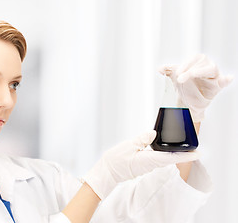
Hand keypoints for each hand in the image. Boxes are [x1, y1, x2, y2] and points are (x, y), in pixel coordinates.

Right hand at [83, 130, 198, 199]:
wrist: (106, 172)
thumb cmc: (115, 161)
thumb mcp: (129, 145)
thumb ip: (142, 139)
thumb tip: (154, 133)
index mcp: (149, 160)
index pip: (172, 157)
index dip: (186, 155)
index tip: (198, 153)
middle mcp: (150, 164)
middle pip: (170, 157)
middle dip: (181, 151)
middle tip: (191, 144)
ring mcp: (146, 166)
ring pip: (163, 157)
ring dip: (171, 151)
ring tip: (178, 142)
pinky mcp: (142, 165)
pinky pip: (155, 158)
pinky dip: (161, 151)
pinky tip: (159, 145)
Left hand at [159, 54, 232, 121]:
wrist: (187, 102)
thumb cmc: (184, 86)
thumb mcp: (174, 77)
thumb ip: (168, 71)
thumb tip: (160, 68)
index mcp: (197, 63)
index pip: (195, 58)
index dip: (186, 64)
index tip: (177, 73)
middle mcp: (206, 67)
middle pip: (203, 62)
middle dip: (190, 69)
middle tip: (180, 78)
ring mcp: (213, 77)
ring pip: (212, 68)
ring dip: (200, 71)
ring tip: (193, 74)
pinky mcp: (217, 87)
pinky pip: (224, 82)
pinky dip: (226, 79)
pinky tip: (228, 78)